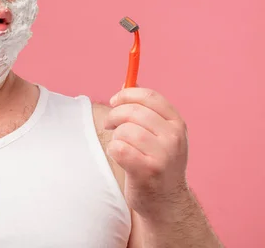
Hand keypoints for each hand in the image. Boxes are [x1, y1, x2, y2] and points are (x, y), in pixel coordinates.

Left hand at [105, 87, 189, 220]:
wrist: (165, 202)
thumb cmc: (156, 163)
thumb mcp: (159, 134)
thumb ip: (145, 110)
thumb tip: (127, 83)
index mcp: (177, 123)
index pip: (150, 96)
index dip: (127, 95)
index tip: (115, 101)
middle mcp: (174, 137)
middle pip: (133, 111)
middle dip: (114, 115)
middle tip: (109, 125)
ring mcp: (163, 155)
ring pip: (124, 130)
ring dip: (116, 137)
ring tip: (122, 146)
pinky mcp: (148, 170)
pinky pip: (118, 148)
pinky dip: (113, 151)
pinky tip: (121, 158)